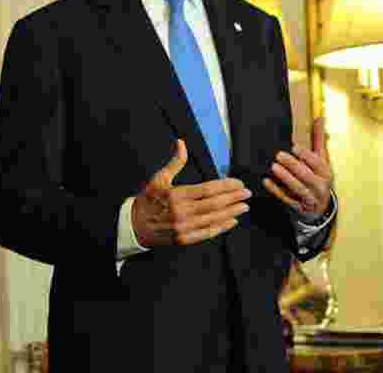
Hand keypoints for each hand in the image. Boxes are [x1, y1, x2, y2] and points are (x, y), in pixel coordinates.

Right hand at [131, 139, 251, 247]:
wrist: (135, 225)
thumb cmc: (148, 199)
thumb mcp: (159, 178)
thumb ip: (175, 162)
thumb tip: (182, 143)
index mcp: (176, 195)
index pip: (208, 189)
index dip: (226, 186)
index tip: (238, 183)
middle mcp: (181, 211)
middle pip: (215, 204)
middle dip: (234, 198)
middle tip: (247, 193)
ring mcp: (184, 227)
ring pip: (214, 218)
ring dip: (232, 212)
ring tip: (244, 206)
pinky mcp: (184, 239)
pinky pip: (208, 233)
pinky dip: (221, 227)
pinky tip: (232, 221)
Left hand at [264, 117, 332, 219]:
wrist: (321, 207)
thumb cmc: (319, 177)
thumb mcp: (322, 159)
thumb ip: (318, 140)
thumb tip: (319, 118)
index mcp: (325, 172)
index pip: (318, 163)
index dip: (306, 156)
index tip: (294, 147)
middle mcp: (320, 186)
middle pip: (307, 176)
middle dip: (293, 165)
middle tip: (278, 155)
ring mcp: (310, 198)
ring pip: (298, 188)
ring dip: (285, 178)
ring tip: (273, 167)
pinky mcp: (299, 206)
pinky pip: (287, 199)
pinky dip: (276, 190)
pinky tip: (266, 182)